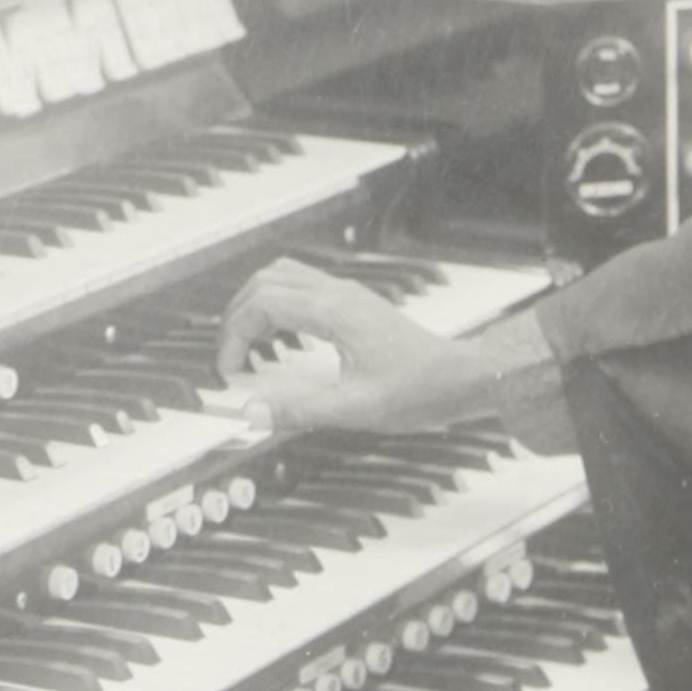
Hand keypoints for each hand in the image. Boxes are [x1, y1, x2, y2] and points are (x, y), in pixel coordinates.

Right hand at [213, 256, 482, 441]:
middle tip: (231, 357)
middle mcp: (339, 294)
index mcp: (335, 313)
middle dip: (238, 316)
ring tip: (250, 346)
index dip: (234, 335)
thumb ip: (300, 411)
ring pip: (283, 276)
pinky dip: (279, 305)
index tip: (230, 371)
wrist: (461, 377)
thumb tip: (253, 414)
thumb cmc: (419, 390)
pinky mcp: (354, 303)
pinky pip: (303, 286)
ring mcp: (348, 294)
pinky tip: (284, 340)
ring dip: (256, 305)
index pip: (262, 303)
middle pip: (265, 281)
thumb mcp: (356, 410)